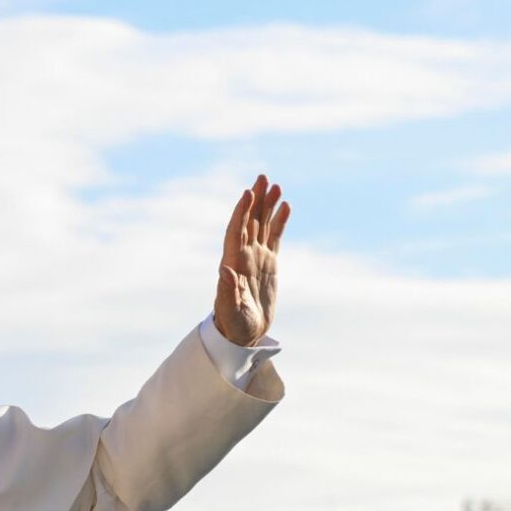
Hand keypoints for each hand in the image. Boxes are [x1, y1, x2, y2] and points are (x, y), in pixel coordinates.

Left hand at [213, 174, 290, 346]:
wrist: (243, 333)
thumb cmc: (233, 324)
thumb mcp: (230, 310)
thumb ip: (227, 290)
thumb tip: (225, 270)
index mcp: (233, 263)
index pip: (236, 231)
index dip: (241, 212)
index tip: (247, 193)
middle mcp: (243, 255)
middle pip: (249, 221)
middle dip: (255, 200)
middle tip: (262, 177)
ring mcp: (256, 257)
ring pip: (262, 224)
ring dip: (267, 205)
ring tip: (275, 186)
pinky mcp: (269, 262)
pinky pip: (274, 236)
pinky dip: (279, 221)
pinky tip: (285, 206)